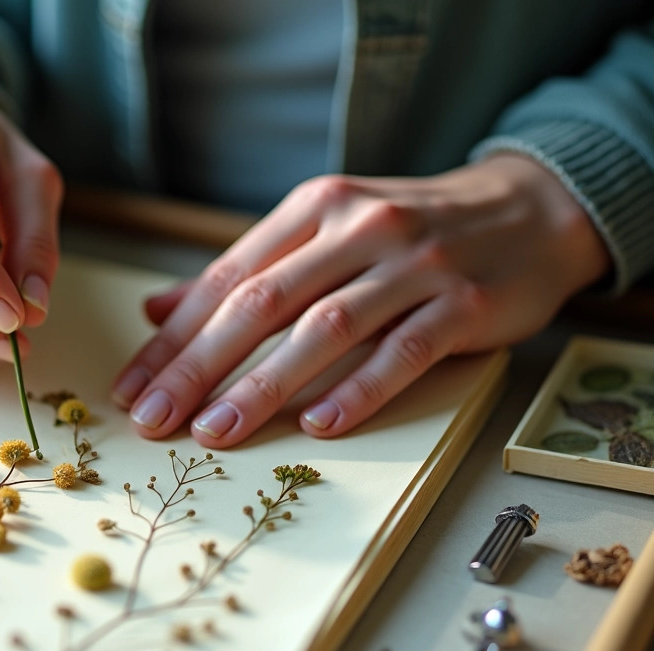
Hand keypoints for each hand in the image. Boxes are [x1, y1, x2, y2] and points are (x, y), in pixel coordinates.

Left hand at [111, 154, 610, 445]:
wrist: (528, 209)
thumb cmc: (409, 230)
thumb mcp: (324, 230)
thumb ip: (246, 271)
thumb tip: (157, 309)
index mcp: (313, 210)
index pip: (226, 279)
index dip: (172, 339)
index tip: (130, 388)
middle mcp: (358, 228)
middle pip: (261, 304)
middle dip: (197, 367)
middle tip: (152, 419)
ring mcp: (414, 265)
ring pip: (324, 329)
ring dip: (263, 385)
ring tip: (214, 433)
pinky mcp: (464, 303)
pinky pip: (403, 351)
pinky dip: (359, 390)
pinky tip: (319, 426)